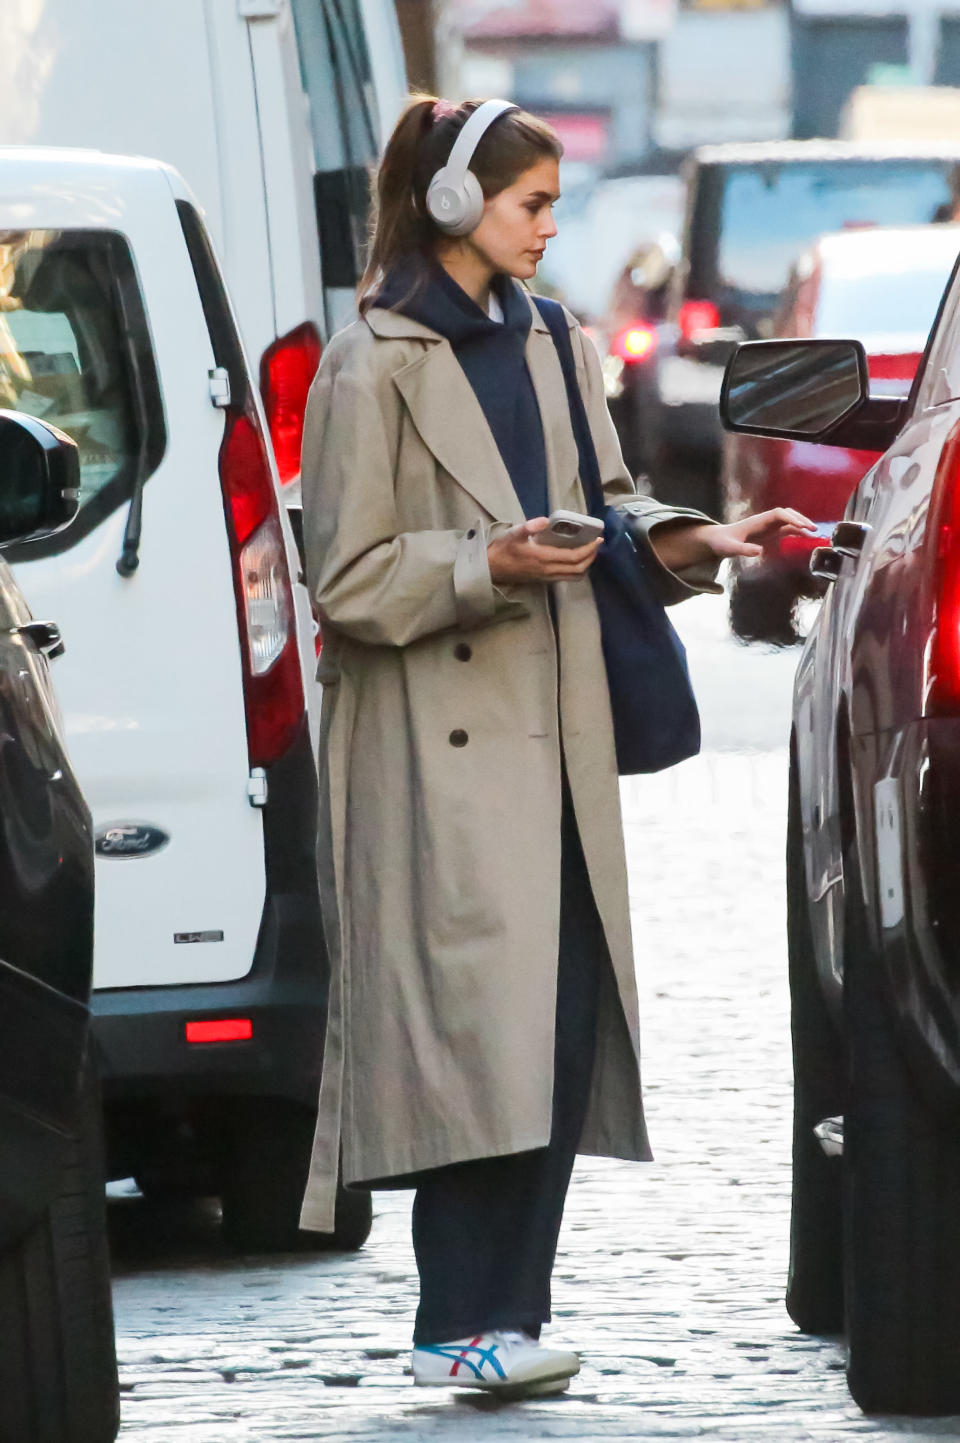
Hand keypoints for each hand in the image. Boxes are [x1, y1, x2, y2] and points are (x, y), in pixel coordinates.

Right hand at [487, 517, 602, 584]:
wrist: (491, 568)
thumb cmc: (503, 549)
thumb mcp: (514, 534)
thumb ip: (529, 526)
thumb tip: (545, 520)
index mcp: (544, 558)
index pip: (574, 557)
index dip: (588, 549)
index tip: (597, 539)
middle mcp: (548, 571)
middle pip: (578, 568)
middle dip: (591, 557)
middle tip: (596, 544)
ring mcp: (546, 577)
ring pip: (573, 576)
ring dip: (585, 565)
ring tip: (588, 552)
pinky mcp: (543, 580)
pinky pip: (566, 577)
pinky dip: (576, 570)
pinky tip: (575, 559)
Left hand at [651, 509, 816, 570]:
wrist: (718, 540)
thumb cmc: (722, 543)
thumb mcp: (730, 548)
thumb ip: (743, 550)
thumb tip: (758, 551)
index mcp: (757, 521)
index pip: (778, 514)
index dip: (790, 518)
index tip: (800, 526)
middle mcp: (765, 521)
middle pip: (787, 514)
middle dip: (800, 519)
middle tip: (812, 529)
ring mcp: (768, 526)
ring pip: (789, 521)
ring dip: (801, 524)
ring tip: (814, 533)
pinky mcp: (770, 533)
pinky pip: (787, 530)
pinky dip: (797, 532)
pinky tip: (806, 538)